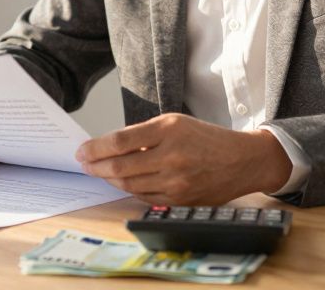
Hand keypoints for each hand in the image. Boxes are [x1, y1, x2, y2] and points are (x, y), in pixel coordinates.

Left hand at [75, 113, 291, 204]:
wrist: (242, 160)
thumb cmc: (206, 138)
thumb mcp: (175, 123)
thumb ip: (144, 135)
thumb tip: (109, 147)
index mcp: (168, 130)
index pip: (120, 142)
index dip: (95, 148)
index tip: (82, 150)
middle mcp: (172, 156)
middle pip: (120, 168)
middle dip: (96, 166)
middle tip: (84, 163)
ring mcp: (176, 182)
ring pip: (129, 185)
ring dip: (109, 180)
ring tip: (99, 172)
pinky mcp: (180, 200)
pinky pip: (144, 197)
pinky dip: (129, 190)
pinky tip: (121, 182)